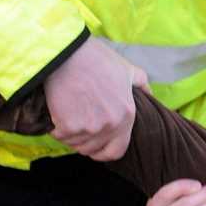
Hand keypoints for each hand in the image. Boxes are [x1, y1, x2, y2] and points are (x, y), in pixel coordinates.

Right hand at [43, 38, 146, 161]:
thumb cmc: (96, 59)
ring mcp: (90, 127)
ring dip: (69, 135)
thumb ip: (141, 83)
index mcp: (126, 115)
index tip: (95, 147)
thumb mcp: (126, 68)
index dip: (104, 152)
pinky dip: (55, 128)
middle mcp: (111, 125)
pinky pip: (59, 136)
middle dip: (84, 141)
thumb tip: (149, 93)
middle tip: (76, 125)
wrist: (67, 53)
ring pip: (75, 144)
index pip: (117, 151)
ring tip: (67, 115)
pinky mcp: (68, 126)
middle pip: (93, 149)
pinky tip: (56, 112)